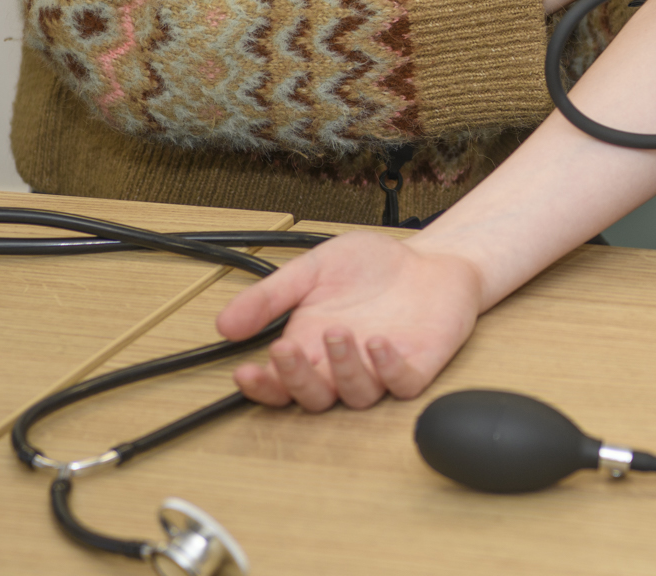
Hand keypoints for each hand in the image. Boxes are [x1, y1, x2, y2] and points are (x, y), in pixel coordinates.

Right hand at [216, 230, 485, 409]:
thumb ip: (271, 295)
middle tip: (287, 349)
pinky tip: (379, 344)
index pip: (278, 385)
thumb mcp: (314, 269)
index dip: (260, 386)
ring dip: (342, 370)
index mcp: (311, 348)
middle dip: (296, 379)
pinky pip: (404, 384)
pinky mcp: (419, 364)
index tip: (245, 371)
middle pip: (312, 398)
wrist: (431, 257)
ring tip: (339, 333)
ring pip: (356, 396)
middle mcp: (343, 366)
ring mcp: (382, 369)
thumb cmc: (373, 267)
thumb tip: (224, 324)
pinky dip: (390, 369)